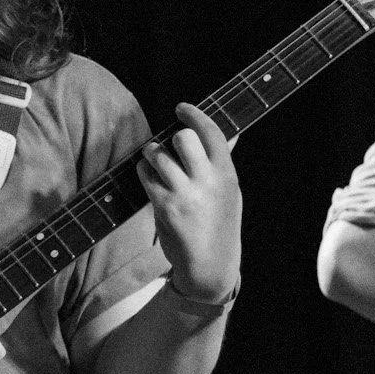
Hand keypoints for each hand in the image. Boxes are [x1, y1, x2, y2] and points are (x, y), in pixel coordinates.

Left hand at [136, 102, 241, 303]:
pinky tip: (149, 177)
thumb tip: (230, 133)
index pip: (211, 132)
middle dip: (172, 138)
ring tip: (155, 161)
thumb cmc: (221, 226)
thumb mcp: (230, 193)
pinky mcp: (164, 207)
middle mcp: (207, 182)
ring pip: (159, 155)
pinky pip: (146, 175)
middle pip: (183, 138)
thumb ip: (224, 162)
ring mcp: (184, 194)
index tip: (181, 108)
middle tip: (170, 147)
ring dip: (152, 153)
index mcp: (227, 174)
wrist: (211, 265)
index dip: (194, 114)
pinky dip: (144, 172)